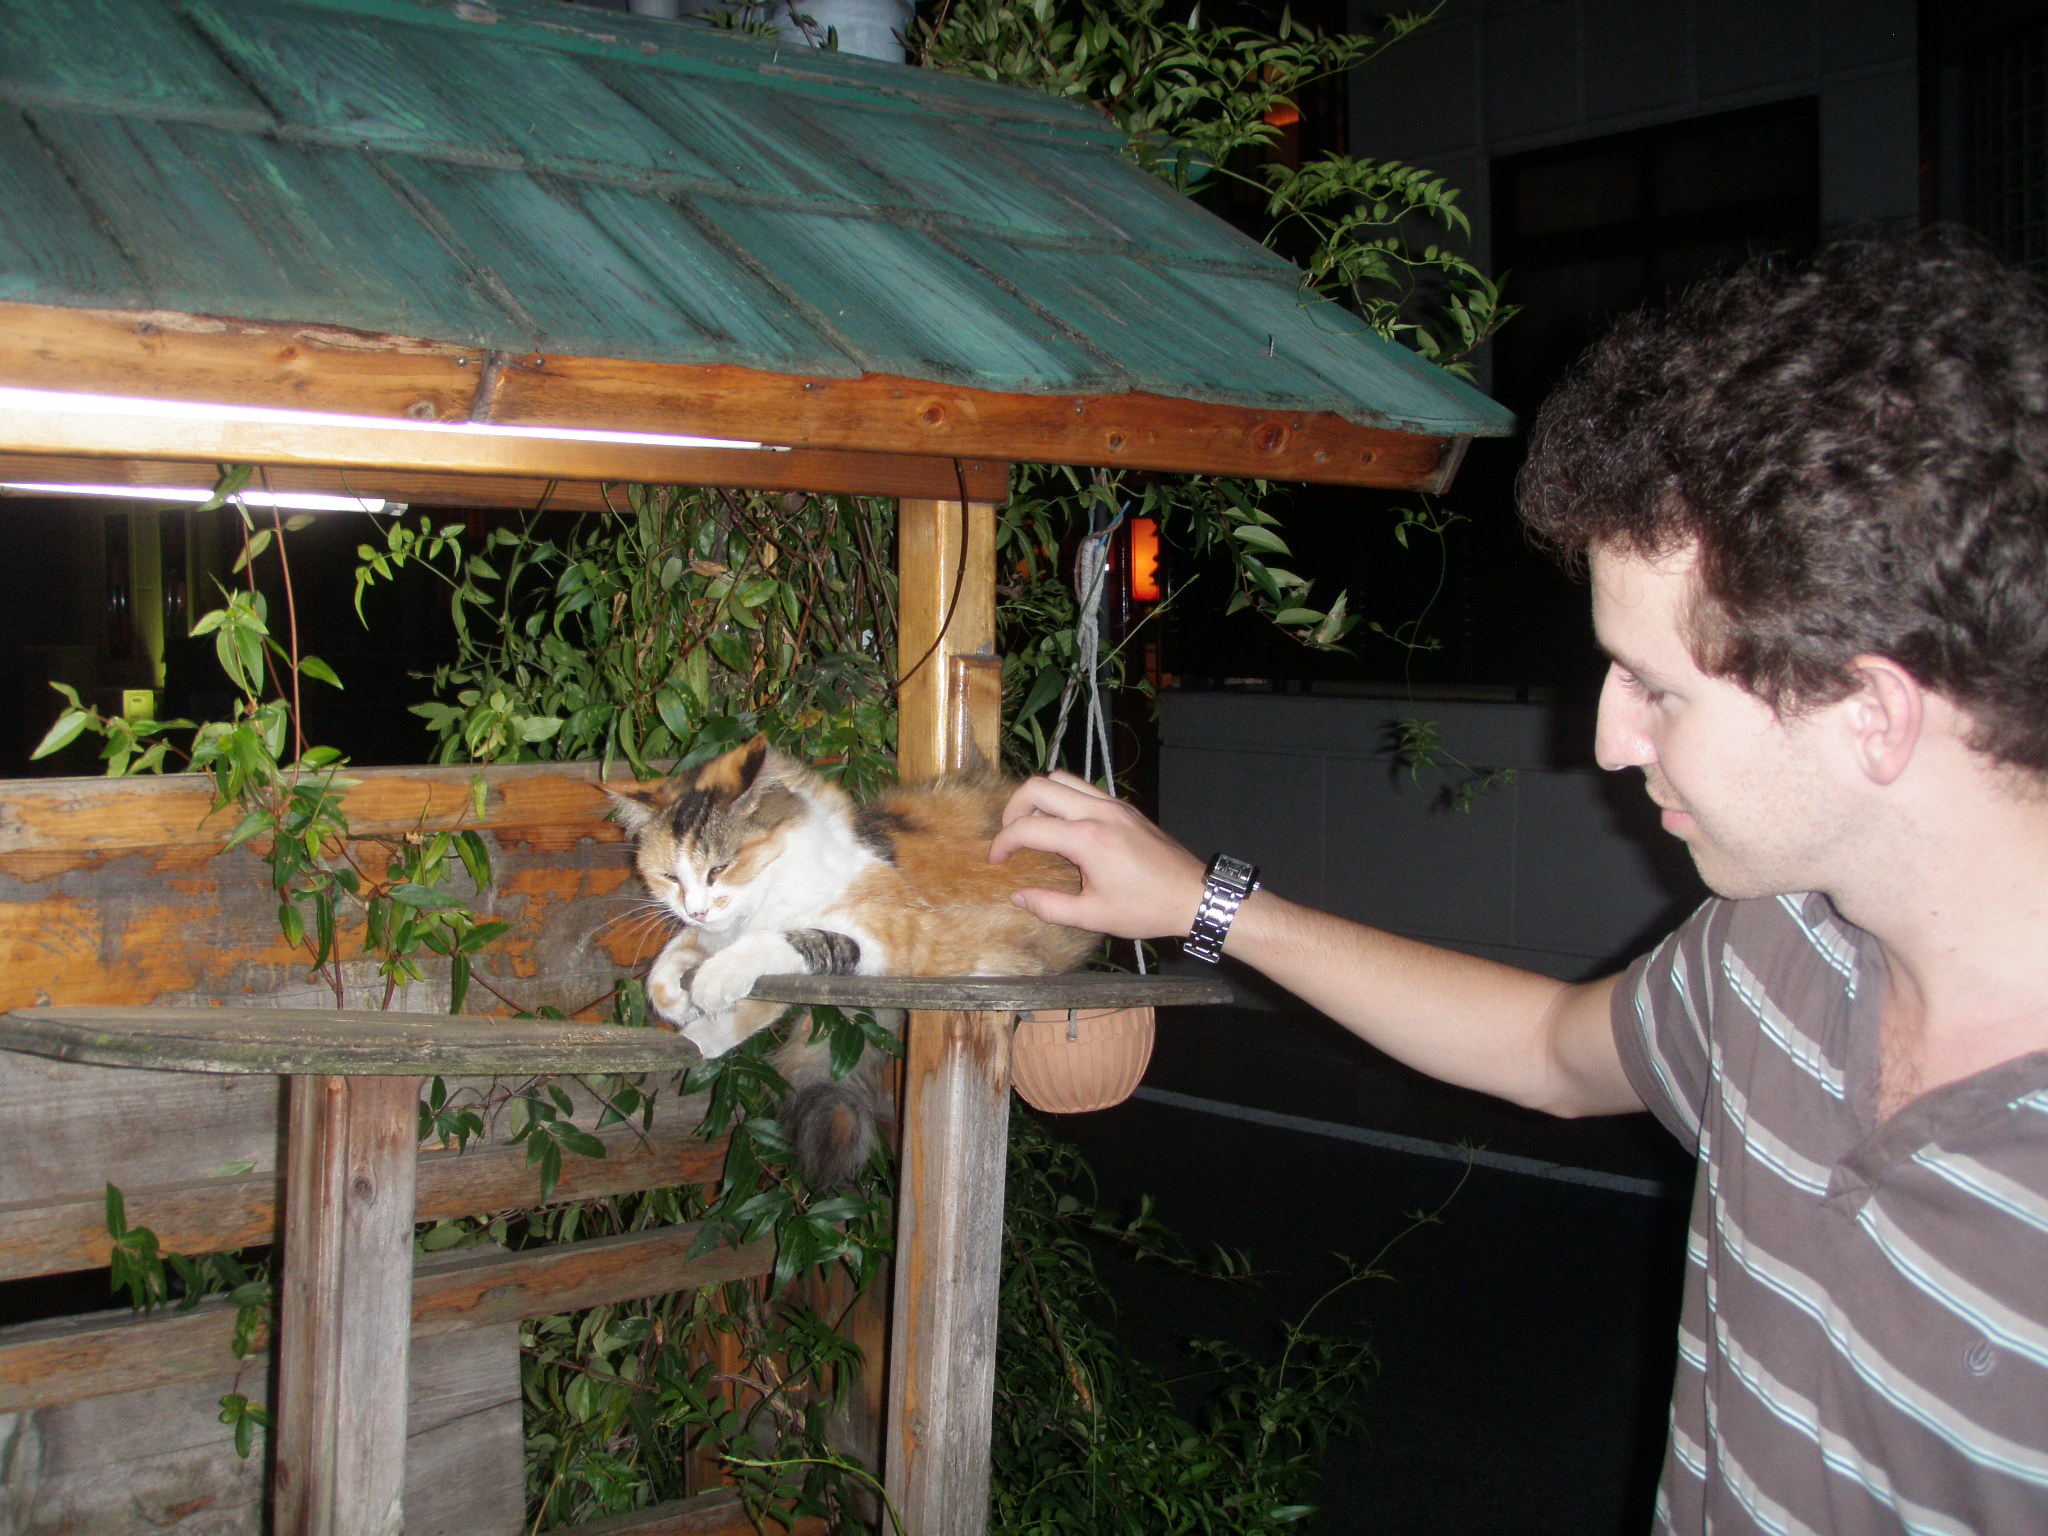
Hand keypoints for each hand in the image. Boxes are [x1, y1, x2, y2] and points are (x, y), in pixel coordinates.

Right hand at [987, 771, 1207, 939]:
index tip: (995, 860)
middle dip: (1014, 808)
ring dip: (1039, 798)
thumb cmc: (1147, 909)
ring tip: (1033, 826)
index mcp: (1088, 839)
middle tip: (1010, 836)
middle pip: (1039, 786)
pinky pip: (1084, 788)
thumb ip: (1049, 906)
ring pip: (1062, 779)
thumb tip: (1017, 896)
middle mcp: (1098, 812)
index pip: (1028, 828)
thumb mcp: (1093, 916)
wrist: (1194, 895)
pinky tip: (1063, 827)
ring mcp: (1114, 804)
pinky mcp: (1124, 807)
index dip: (1003, 843)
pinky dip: (1063, 799)